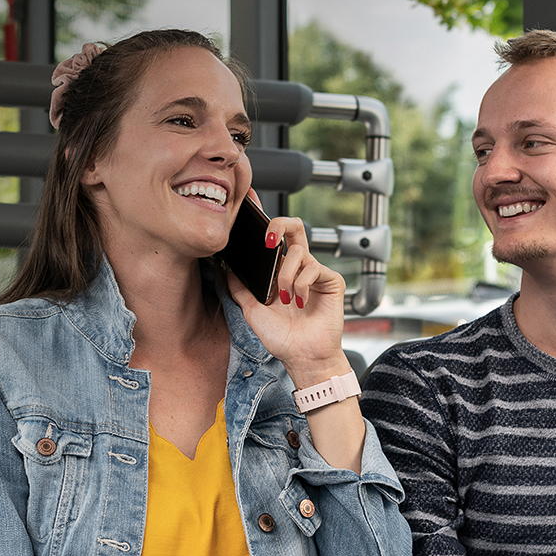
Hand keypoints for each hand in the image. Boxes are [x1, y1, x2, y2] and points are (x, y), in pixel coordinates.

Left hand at [226, 207, 348, 385]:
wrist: (303, 357)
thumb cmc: (282, 337)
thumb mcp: (252, 310)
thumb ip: (239, 288)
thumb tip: (224, 268)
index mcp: (280, 270)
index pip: (273, 237)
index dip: (263, 216)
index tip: (249, 199)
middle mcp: (298, 266)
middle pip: (293, 226)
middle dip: (279, 224)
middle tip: (268, 238)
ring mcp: (315, 271)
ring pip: (299, 250)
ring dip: (285, 274)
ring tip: (284, 298)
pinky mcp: (331, 280)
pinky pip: (313, 267)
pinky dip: (300, 284)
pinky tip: (299, 301)